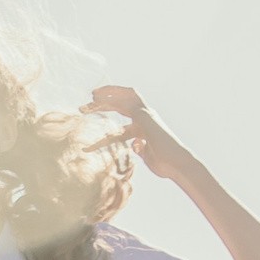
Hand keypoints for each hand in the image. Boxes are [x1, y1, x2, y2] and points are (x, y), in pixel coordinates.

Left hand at [85, 85, 200, 181]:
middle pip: (121, 105)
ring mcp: (147, 115)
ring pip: (125, 97)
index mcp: (144, 129)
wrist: (177, 164)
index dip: (104, 129)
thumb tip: (135, 143)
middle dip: (103, 103)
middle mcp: (146, 118)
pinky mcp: (145, 116)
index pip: (121, 123)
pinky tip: (98, 98)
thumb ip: (140, 148)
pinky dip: (111, 98)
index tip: (88, 139)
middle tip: (82, 108)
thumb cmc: (165, 165)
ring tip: (90, 96)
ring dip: (107, 95)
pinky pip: (125, 103)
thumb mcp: (147, 156)